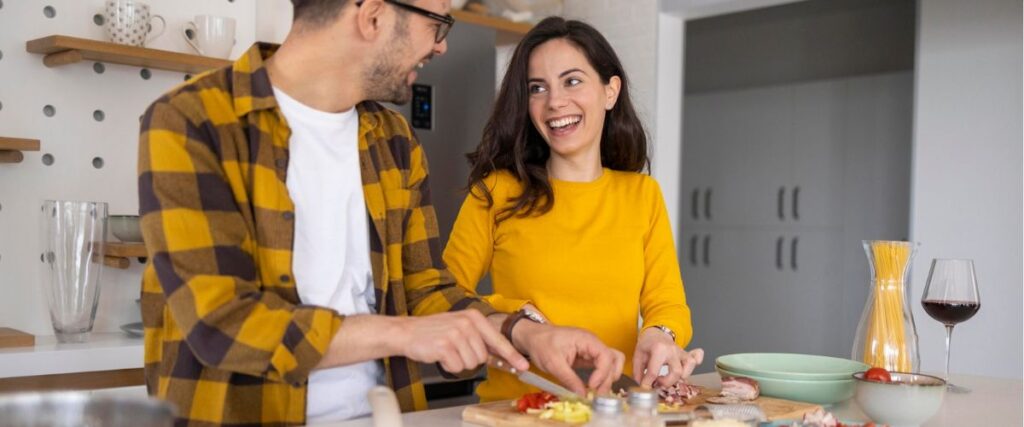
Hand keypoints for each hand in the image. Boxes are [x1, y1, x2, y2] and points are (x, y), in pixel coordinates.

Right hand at [396, 310, 527, 373]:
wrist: (407, 332)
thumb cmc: (434, 332)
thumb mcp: (461, 328)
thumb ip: (481, 340)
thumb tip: (502, 357)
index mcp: (474, 317)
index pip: (498, 340)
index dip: (511, 356)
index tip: (522, 367)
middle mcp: (467, 323)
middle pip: (482, 357)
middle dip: (469, 359)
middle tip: (455, 350)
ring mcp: (456, 333)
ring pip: (471, 364)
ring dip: (458, 363)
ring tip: (447, 351)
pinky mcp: (445, 345)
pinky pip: (457, 367)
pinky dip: (448, 366)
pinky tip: (440, 355)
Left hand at [514, 322, 624, 395]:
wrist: (533, 337)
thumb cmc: (541, 344)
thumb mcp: (553, 363)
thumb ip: (569, 380)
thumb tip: (582, 395)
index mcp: (586, 339)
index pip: (606, 356)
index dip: (602, 373)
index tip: (591, 386)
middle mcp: (593, 343)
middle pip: (613, 360)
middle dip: (607, 379)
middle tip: (596, 395)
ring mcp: (592, 350)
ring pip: (612, 362)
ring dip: (608, 377)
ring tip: (597, 392)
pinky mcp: (588, 357)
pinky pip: (602, 366)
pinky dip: (602, 377)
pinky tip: (594, 387)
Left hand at [632, 328, 704, 387]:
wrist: (656, 333)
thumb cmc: (648, 344)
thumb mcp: (638, 355)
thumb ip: (638, 370)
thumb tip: (641, 384)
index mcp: (658, 349)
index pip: (654, 372)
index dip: (648, 383)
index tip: (645, 388)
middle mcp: (672, 350)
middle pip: (676, 372)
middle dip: (667, 382)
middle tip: (657, 382)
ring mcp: (681, 352)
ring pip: (689, 366)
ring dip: (681, 377)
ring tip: (670, 378)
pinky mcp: (686, 354)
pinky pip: (696, 359)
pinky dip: (695, 365)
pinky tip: (688, 370)